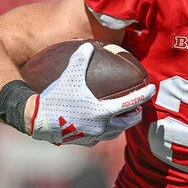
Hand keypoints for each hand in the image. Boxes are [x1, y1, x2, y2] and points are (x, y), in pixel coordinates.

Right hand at [31, 42, 155, 145]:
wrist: (36, 121)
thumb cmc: (54, 97)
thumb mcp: (69, 76)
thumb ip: (80, 59)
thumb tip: (88, 45)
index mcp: (103, 111)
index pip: (131, 102)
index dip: (144, 95)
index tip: (152, 89)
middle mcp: (102, 126)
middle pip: (129, 122)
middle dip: (136, 114)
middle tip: (138, 107)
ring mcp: (94, 137)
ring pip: (116, 132)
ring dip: (122, 124)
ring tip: (122, 116)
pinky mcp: (85, 143)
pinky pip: (101, 138)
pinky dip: (105, 131)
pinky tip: (101, 125)